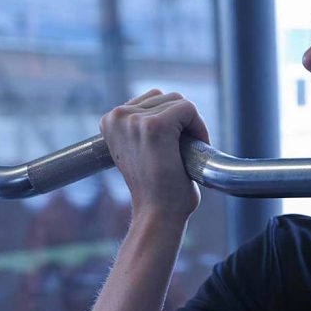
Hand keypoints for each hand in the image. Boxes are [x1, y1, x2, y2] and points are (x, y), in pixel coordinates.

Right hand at [99, 89, 210, 220]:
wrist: (158, 214)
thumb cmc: (155, 187)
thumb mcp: (139, 148)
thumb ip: (142, 124)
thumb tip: (164, 100)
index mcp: (110, 120)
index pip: (151, 100)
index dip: (170, 122)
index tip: (169, 149)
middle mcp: (118, 116)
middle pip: (165, 97)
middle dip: (181, 122)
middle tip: (181, 152)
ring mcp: (135, 120)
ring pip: (178, 102)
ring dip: (189, 125)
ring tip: (185, 152)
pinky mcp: (155, 126)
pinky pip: (189, 109)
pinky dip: (199, 128)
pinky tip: (193, 150)